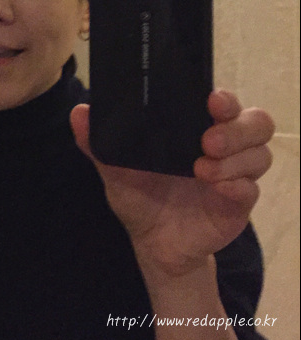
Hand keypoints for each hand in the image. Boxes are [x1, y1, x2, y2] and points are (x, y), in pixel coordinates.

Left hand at [70, 89, 273, 275]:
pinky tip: (218, 188)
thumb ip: (97, 142)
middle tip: (208, 140)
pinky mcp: (238, 203)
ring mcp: (234, 174)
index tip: (211, 100)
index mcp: (194, 128)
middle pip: (256, 123)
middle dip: (237, 127)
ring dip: (235, 159)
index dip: (225, 98)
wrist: (151, 242)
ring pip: (260, 154)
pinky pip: (251, 189)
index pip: (223, 103)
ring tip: (202, 170)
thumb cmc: (138, 195)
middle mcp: (222, 145)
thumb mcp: (114, 168)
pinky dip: (238, 186)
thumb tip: (79, 113)